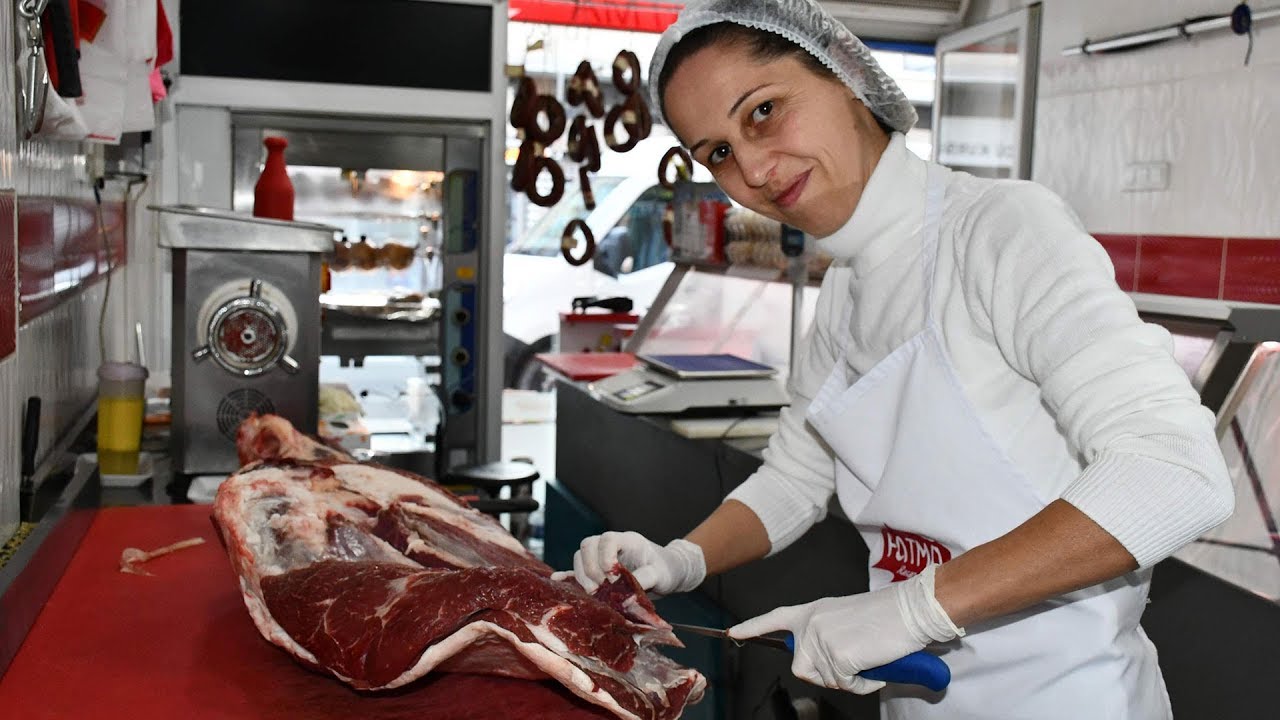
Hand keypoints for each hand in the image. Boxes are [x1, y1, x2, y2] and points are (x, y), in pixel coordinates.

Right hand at [562, 531, 706, 594]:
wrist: (667, 572)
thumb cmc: (666, 569)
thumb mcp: (661, 575)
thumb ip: (644, 580)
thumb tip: (626, 595)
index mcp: (628, 540)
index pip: (607, 539)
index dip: (605, 558)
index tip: (613, 578)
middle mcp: (612, 545)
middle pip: (588, 546)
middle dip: (590, 569)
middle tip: (601, 589)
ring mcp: (602, 556)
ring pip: (580, 557)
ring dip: (582, 575)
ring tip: (594, 593)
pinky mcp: (598, 570)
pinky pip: (578, 569)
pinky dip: (569, 575)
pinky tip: (559, 580)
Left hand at [729, 565, 962, 693]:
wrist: (910, 609)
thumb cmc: (886, 615)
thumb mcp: (845, 619)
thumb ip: (826, 634)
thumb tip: (823, 662)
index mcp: (812, 611)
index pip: (775, 618)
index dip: (753, 628)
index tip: (733, 633)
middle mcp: (811, 624)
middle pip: (802, 667)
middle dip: (827, 675)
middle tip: (854, 664)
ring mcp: (821, 639)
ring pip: (826, 679)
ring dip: (851, 679)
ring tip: (869, 659)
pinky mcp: (837, 656)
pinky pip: (846, 685)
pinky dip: (864, 684)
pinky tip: (876, 667)